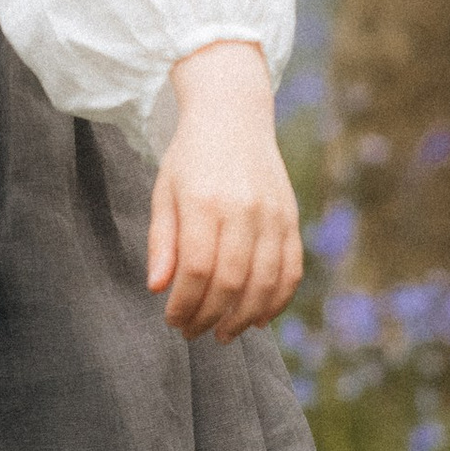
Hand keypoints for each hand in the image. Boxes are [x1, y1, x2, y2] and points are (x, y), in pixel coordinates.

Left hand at [146, 42, 302, 341]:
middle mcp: (244, 209)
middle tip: (193, 333)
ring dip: (243, 317)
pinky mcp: (291, 218)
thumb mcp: (164, 193)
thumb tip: (158, 289)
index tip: (173, 321)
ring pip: (264, 281)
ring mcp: (273, 214)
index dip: (185, 304)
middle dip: (210, 316)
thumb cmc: (190, 159)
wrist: (234, 116)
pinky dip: (277, 300)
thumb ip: (162, 241)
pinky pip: (291, 269)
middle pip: (231, 280)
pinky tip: (257, 318)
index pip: (196, 269)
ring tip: (224, 334)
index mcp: (205, 201)